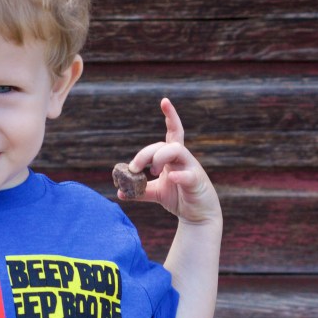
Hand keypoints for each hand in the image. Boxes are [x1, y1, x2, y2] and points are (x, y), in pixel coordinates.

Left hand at [123, 98, 220, 223]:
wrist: (197, 216)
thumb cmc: (179, 198)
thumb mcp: (156, 192)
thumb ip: (140, 190)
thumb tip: (120, 191)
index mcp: (173, 157)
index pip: (173, 132)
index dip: (170, 116)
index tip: (164, 101)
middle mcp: (183, 158)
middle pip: (165, 144)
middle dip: (146, 154)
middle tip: (134, 169)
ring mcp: (191, 168)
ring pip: (177, 150)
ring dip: (160, 158)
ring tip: (153, 173)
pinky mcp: (197, 182)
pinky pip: (189, 175)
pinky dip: (179, 175)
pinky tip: (172, 178)